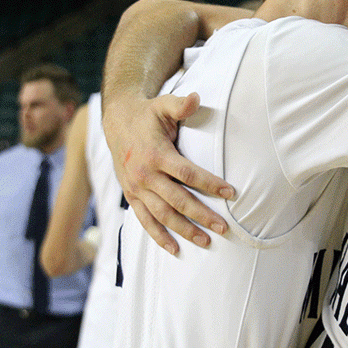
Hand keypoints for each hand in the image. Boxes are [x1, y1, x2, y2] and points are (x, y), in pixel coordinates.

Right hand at [103, 91, 234, 254]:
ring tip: (206, 241)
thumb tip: (197, 97)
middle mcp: (145, 175)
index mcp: (156, 154)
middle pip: (178, 200)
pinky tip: (175, 249)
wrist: (116, 122)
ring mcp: (137, 189)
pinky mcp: (131, 196)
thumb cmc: (148, 114)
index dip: (210, 184)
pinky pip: (145, 220)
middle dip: (202, 215)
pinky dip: (159, 236)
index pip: (187, 174)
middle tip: (224, 227)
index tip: (231, 193)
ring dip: (184, 230)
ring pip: (163, 215)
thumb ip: (180, 104)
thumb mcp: (163, 105)